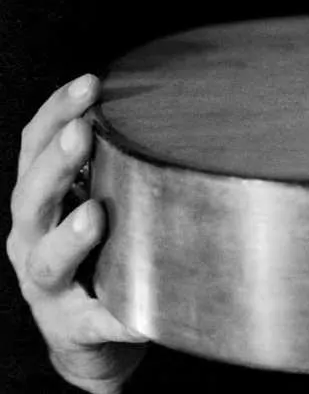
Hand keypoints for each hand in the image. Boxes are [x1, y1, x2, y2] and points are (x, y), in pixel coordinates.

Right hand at [6, 74, 147, 392]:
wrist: (87, 331)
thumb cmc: (97, 243)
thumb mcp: (95, 191)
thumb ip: (115, 153)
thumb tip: (172, 94)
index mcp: (39, 197)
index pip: (35, 146)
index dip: (56, 111)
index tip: (90, 82)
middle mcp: (32, 238)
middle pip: (32, 198)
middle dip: (55, 163)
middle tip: (82, 133)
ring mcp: (49, 286)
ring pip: (47, 262)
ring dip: (69, 238)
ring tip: (95, 217)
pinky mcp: (75, 328)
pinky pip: (95, 322)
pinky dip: (117, 316)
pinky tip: (144, 314)